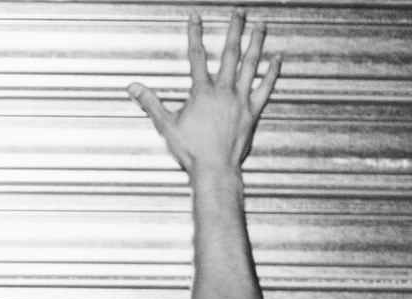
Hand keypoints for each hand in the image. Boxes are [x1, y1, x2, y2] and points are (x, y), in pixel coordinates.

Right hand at [128, 11, 279, 176]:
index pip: (196, 56)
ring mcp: (240, 101)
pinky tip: (278, 59)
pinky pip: (265, 88)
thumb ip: (150, 103)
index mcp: (202, 93)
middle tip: (239, 12)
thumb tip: (133, 87)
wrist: (214, 170)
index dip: (195, 34)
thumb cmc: (190, 152)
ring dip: (257, 43)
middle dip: (235, 30)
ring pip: (251, 65)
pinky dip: (272, 72)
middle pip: (230, 53)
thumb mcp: (166, 126)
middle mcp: (224, 92)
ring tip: (261, 26)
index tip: (196, 17)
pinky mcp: (252, 112)